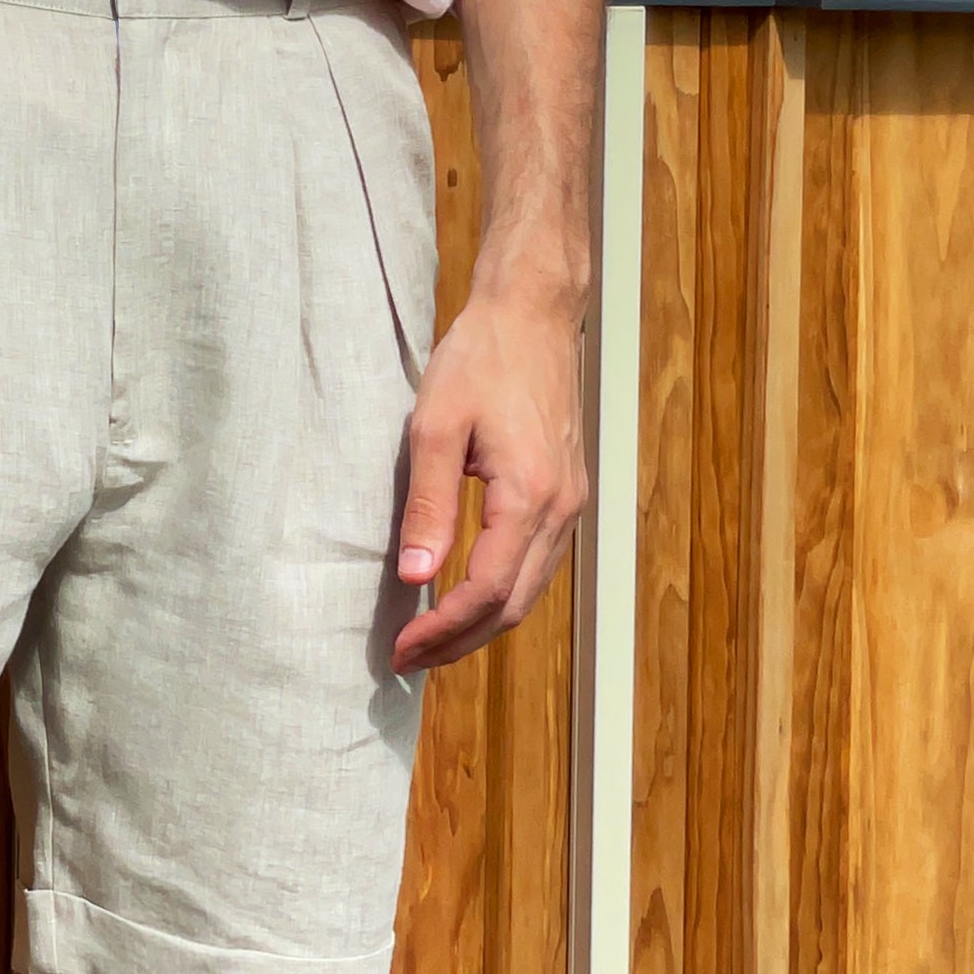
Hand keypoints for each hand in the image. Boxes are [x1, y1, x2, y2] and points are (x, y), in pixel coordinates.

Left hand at [391, 281, 586, 674]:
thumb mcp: (434, 427)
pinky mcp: (566, 493)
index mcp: (529, 495)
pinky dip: (503, 595)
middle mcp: (561, 508)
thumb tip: (416, 575)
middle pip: (514, 606)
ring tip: (432, 642)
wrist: (532, 312)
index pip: (487, 590)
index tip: (403, 649)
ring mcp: (570, 503)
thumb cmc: (480, 358)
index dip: (443, 629)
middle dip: (460, 642)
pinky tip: (467, 600)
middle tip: (410, 661)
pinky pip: (539, 565)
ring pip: (531, 592)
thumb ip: (428, 506)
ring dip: (482, 625)